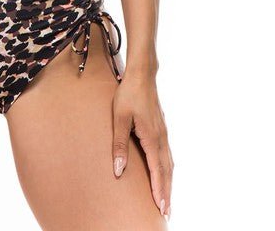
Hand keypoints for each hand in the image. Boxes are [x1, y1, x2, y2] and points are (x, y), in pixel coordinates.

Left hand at [111, 70, 172, 219]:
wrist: (142, 75)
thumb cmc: (128, 95)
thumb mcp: (119, 119)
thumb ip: (119, 145)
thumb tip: (118, 170)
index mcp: (152, 138)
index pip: (157, 170)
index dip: (159, 190)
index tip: (161, 208)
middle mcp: (161, 138)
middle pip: (167, 171)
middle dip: (167, 192)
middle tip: (166, 212)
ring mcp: (163, 132)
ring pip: (169, 163)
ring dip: (168, 182)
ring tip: (166, 198)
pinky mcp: (161, 128)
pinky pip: (167, 154)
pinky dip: (168, 168)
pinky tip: (165, 172)